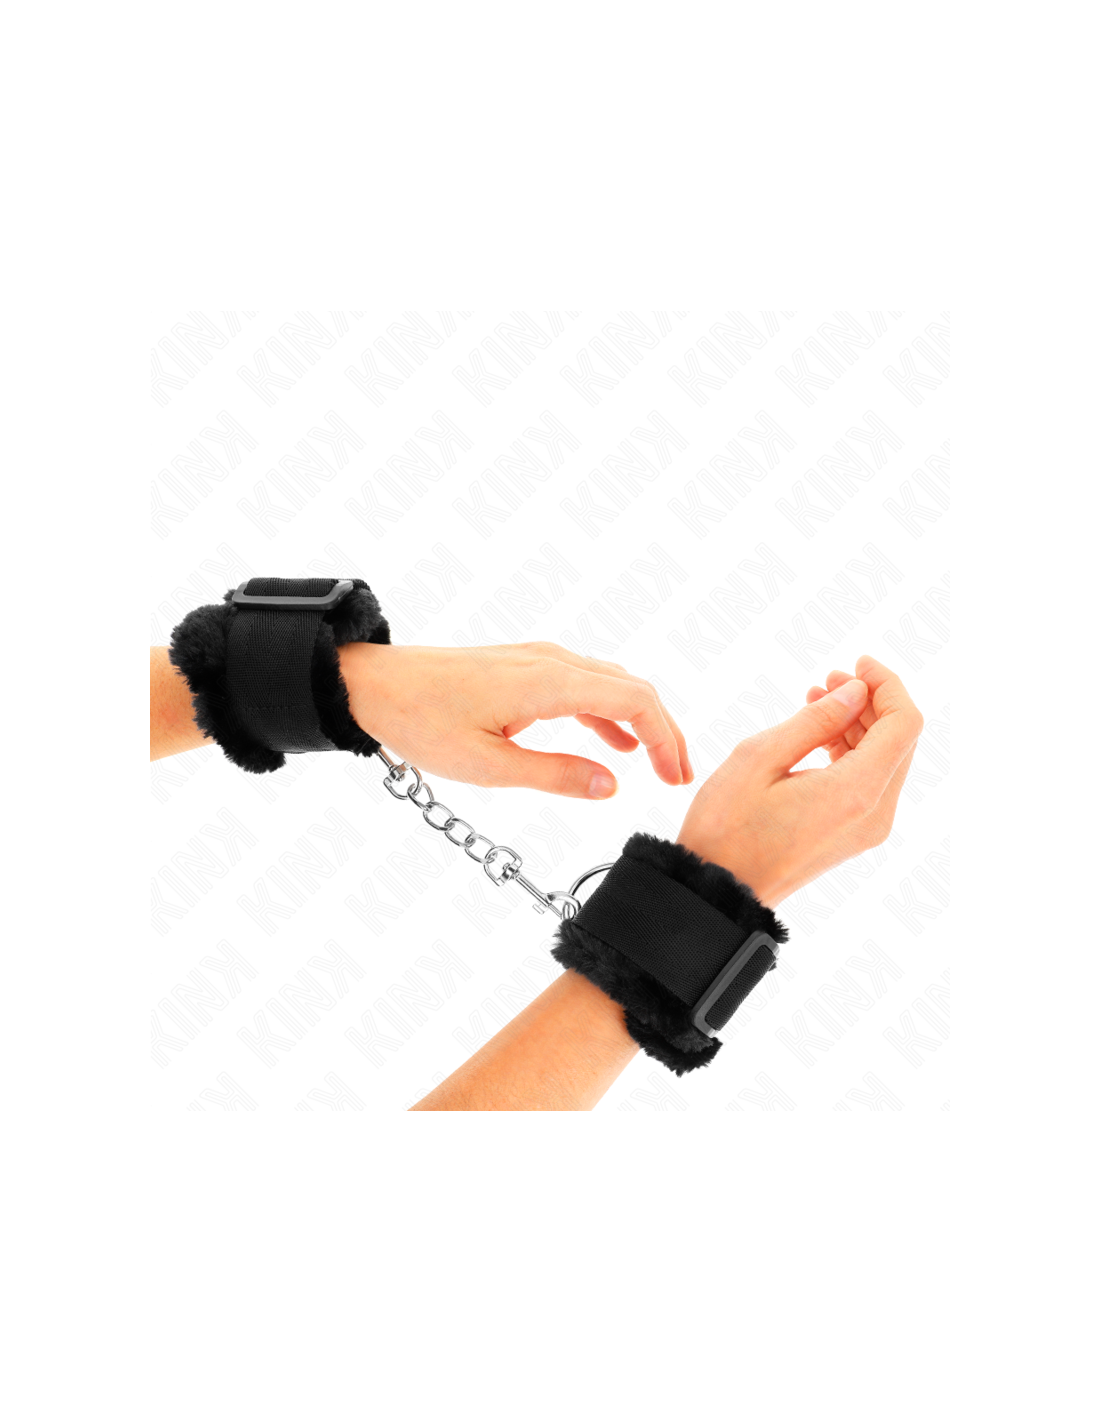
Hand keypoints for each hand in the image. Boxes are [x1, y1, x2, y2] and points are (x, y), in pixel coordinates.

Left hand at [337, 641, 691, 798]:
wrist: (373, 685)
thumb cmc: (421, 722)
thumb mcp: (488, 767)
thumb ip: (555, 775)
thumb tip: (611, 784)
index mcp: (547, 682)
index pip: (633, 700)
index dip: (666, 738)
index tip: (676, 776)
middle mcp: (550, 661)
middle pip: (631, 688)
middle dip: (663, 731)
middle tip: (679, 775)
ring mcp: (537, 660)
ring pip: (610, 683)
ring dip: (638, 722)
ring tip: (657, 765)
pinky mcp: (523, 667)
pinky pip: (582, 684)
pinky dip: (608, 713)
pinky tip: (615, 744)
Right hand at [676, 654, 921, 906]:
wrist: (717, 889)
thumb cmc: (726, 826)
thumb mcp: (761, 758)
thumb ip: (816, 721)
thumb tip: (857, 693)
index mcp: (856, 792)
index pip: (904, 724)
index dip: (887, 685)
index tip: (855, 664)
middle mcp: (875, 813)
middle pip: (900, 741)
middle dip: (872, 701)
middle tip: (829, 679)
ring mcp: (867, 828)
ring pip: (885, 760)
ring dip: (860, 724)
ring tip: (816, 700)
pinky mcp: (853, 835)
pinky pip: (869, 782)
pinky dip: (851, 751)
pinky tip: (817, 735)